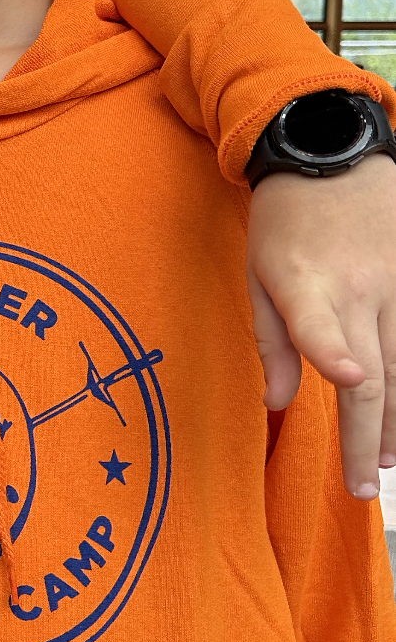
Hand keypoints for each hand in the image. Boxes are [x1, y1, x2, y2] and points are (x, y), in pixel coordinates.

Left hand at [248, 154, 395, 498]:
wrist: (332, 153)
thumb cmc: (285, 221)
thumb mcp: (258, 273)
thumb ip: (272, 340)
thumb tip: (279, 404)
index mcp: (304, 283)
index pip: (319, 323)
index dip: (332, 351)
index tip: (349, 377)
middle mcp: (357, 288)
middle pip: (370, 374)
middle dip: (366, 437)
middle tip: (360, 488)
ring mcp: (395, 282)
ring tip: (386, 464)